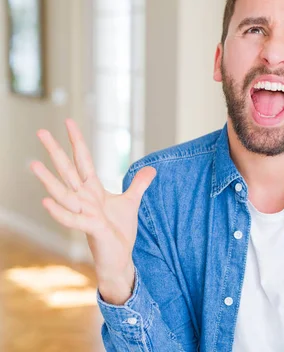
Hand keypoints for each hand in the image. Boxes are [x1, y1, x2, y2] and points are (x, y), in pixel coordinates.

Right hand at [30, 119, 155, 304]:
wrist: (118, 258)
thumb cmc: (118, 231)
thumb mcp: (131, 202)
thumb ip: (138, 185)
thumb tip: (152, 168)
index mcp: (93, 190)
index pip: (83, 161)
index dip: (77, 142)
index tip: (69, 122)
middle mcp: (84, 199)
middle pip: (68, 171)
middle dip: (55, 151)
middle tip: (41, 131)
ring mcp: (84, 213)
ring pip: (64, 193)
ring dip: (49, 180)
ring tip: (34, 164)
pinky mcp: (90, 229)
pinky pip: (71, 219)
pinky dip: (59, 211)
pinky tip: (45, 201)